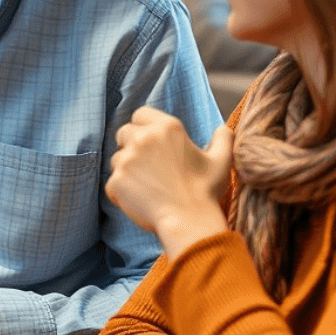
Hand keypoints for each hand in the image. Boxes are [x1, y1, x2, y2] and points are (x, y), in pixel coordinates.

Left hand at [107, 107, 233, 258]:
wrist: (189, 221)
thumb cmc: (205, 191)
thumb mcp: (221, 160)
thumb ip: (222, 139)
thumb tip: (223, 129)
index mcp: (167, 127)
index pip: (140, 114)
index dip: (143, 126)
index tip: (150, 142)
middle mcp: (143, 138)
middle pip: (124, 132)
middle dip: (131, 145)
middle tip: (147, 165)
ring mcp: (127, 159)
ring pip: (117, 158)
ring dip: (126, 168)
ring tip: (147, 185)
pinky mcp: (116, 180)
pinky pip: (112, 182)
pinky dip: (122, 191)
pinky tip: (140, 199)